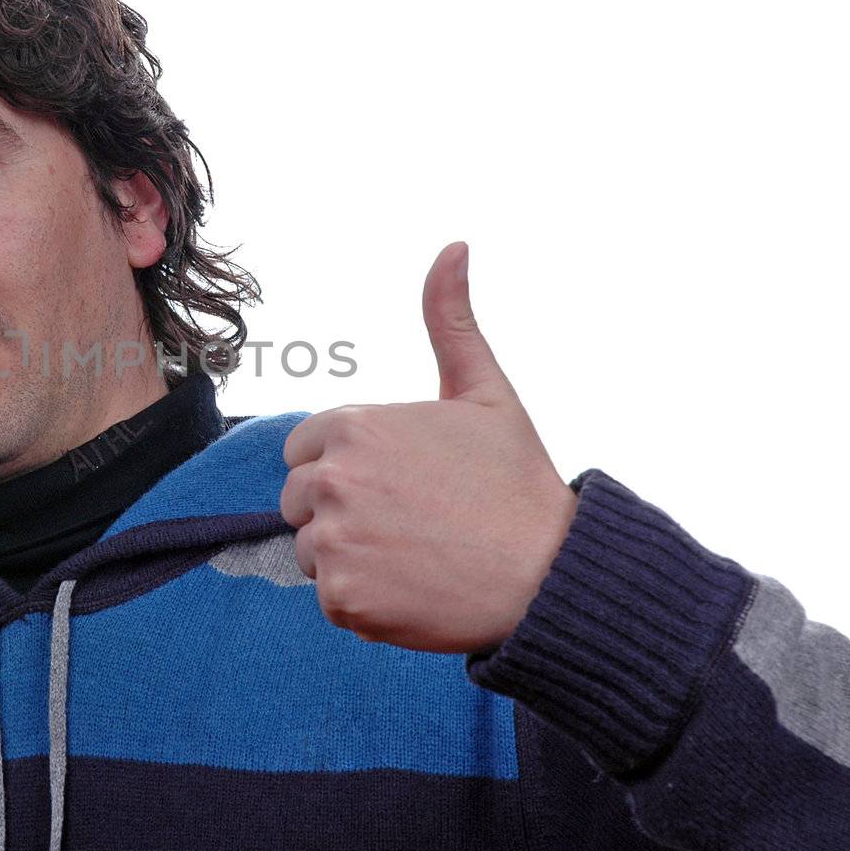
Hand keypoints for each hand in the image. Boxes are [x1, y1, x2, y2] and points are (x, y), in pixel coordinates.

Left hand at [280, 242, 578, 654]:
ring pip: (311, 550)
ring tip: (415, 555)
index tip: (397, 483)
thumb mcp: (484, 391)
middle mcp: (332, 480)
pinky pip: (328, 598)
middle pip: (299, 500)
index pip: (304, 450)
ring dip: (351, 559)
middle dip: (340, 511)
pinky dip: (364, 602)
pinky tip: (413, 588)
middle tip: (410, 522)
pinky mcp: (342, 598)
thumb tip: (454, 248)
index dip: (346, 466)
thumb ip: (451, 320)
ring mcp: (334, 541)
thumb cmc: (518, 485)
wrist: (550, 576)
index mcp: (354, 427)